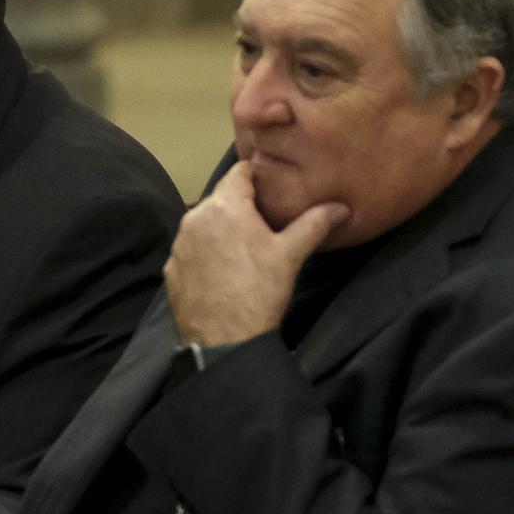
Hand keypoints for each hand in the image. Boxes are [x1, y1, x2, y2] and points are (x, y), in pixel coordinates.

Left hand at [163, 160, 348, 347]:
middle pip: (221, 197)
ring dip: (222, 228)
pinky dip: (206, 251)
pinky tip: (223, 269)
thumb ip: (315, 223)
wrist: (224, 342)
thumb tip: (342, 207)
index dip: (258, 174)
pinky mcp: (171, 268)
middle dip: (242, 203)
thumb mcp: (291, 255)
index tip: (273, 183)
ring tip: (245, 245)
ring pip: (204, 223)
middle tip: (266, 218)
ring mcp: (179, 244)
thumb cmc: (259, 292)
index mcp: (224, 206)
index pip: (240, 171)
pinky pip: (192, 248)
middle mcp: (194, 218)